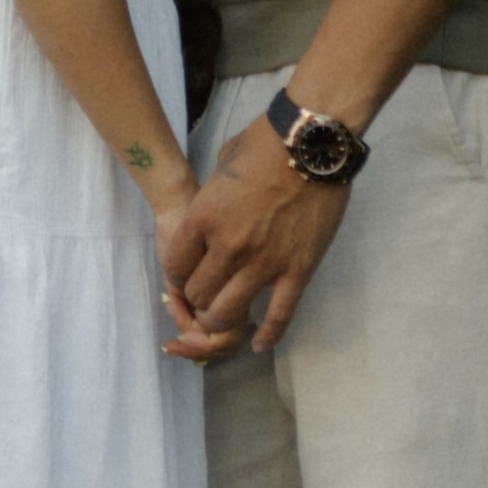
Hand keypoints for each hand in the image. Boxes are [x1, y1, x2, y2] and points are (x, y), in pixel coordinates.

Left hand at [157, 118, 352, 354]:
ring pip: (228, 314)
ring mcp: (263, 263)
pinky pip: (279, 317)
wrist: (312, 142)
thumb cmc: (263, 143)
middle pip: (199, 296)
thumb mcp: (221, 165)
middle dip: (198, 297)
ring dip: (222, 319)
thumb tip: (210, 213)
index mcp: (204, 218)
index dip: (179, 273)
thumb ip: (210, 198)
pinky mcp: (296, 271)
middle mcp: (228, 247)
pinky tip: (260, 345)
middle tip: (209, 289)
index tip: (188, 270)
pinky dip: (268, 336)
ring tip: (226, 316)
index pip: (176, 267)